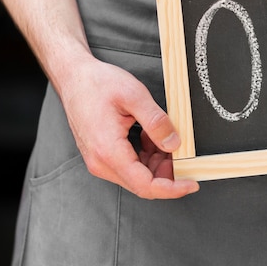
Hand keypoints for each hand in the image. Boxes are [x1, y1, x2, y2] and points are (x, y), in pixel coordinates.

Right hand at [58, 55, 199, 198]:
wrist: (74, 77)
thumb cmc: (97, 83)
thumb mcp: (134, 95)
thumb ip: (156, 122)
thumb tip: (174, 143)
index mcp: (108, 152)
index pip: (145, 185)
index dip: (172, 188)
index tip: (192, 183)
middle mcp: (101, 162)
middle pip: (143, 182)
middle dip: (168, 171)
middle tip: (184, 151)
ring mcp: (100, 160)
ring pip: (138, 174)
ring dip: (158, 161)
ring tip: (165, 136)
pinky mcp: (102, 155)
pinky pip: (130, 165)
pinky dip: (146, 155)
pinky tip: (151, 135)